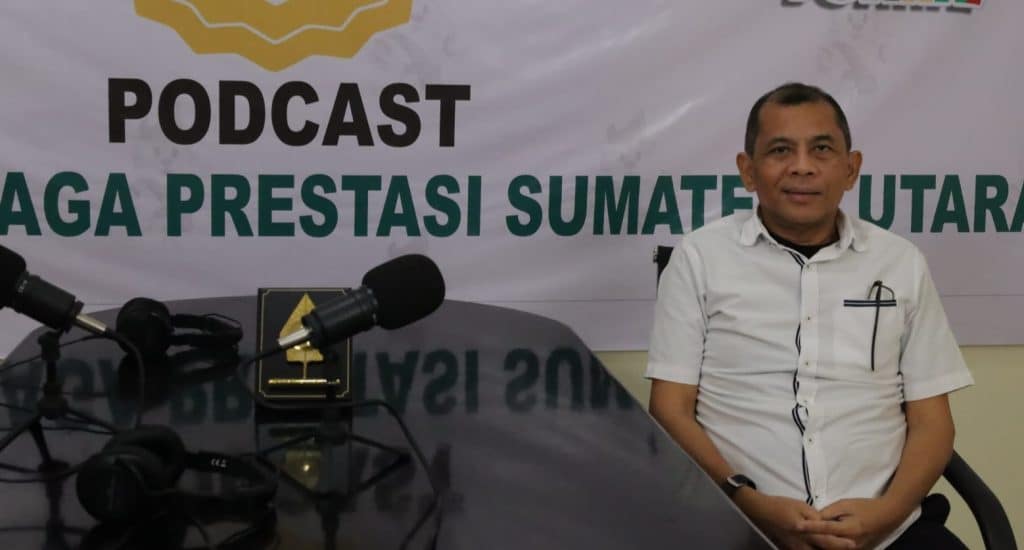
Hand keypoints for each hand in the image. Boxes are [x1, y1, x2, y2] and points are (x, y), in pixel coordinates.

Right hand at [735, 491, 855, 549]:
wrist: (761, 511)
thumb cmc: (781, 505)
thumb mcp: (801, 506)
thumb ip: (815, 516)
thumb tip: (825, 523)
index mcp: (805, 530)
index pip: (827, 538)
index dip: (840, 542)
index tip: (853, 544)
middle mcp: (801, 542)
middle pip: (822, 549)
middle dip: (835, 549)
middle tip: (849, 547)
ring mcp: (795, 547)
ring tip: (834, 549)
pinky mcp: (790, 547)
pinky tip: (818, 549)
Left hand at [796, 498, 901, 548]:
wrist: (886, 517)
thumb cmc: (865, 507)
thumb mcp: (846, 505)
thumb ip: (829, 512)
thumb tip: (814, 517)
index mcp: (849, 529)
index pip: (825, 528)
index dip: (810, 527)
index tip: (796, 525)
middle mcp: (850, 543)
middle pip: (826, 544)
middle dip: (810, 539)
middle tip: (795, 533)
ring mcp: (853, 549)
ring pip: (830, 549)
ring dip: (816, 545)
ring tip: (801, 539)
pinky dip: (825, 547)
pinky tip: (814, 543)